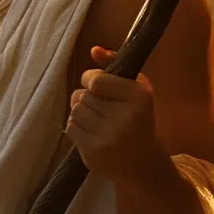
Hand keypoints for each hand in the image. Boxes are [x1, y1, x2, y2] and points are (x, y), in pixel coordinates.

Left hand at [66, 46, 168, 182]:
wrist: (143, 164)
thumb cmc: (138, 120)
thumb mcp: (136, 89)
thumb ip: (115, 66)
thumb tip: (94, 50)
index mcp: (139, 96)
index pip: (96, 79)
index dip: (91, 80)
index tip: (98, 87)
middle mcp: (126, 116)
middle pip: (83, 95)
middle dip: (87, 99)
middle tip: (102, 110)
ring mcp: (109, 136)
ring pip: (75, 110)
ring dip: (81, 113)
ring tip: (97, 121)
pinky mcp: (94, 152)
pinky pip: (70, 127)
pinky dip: (76, 128)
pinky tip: (92, 134)